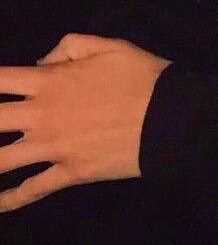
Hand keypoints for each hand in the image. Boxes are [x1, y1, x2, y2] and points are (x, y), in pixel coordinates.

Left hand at [0, 34, 169, 212]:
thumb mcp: (108, 45)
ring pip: (1, 160)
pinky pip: (34, 189)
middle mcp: (41, 115)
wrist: (172, 118)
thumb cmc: (142, 76)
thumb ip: (68, 45)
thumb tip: (41, 61)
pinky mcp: (70, 173)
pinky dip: (11, 199)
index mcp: (49, 80)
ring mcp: (53, 148)